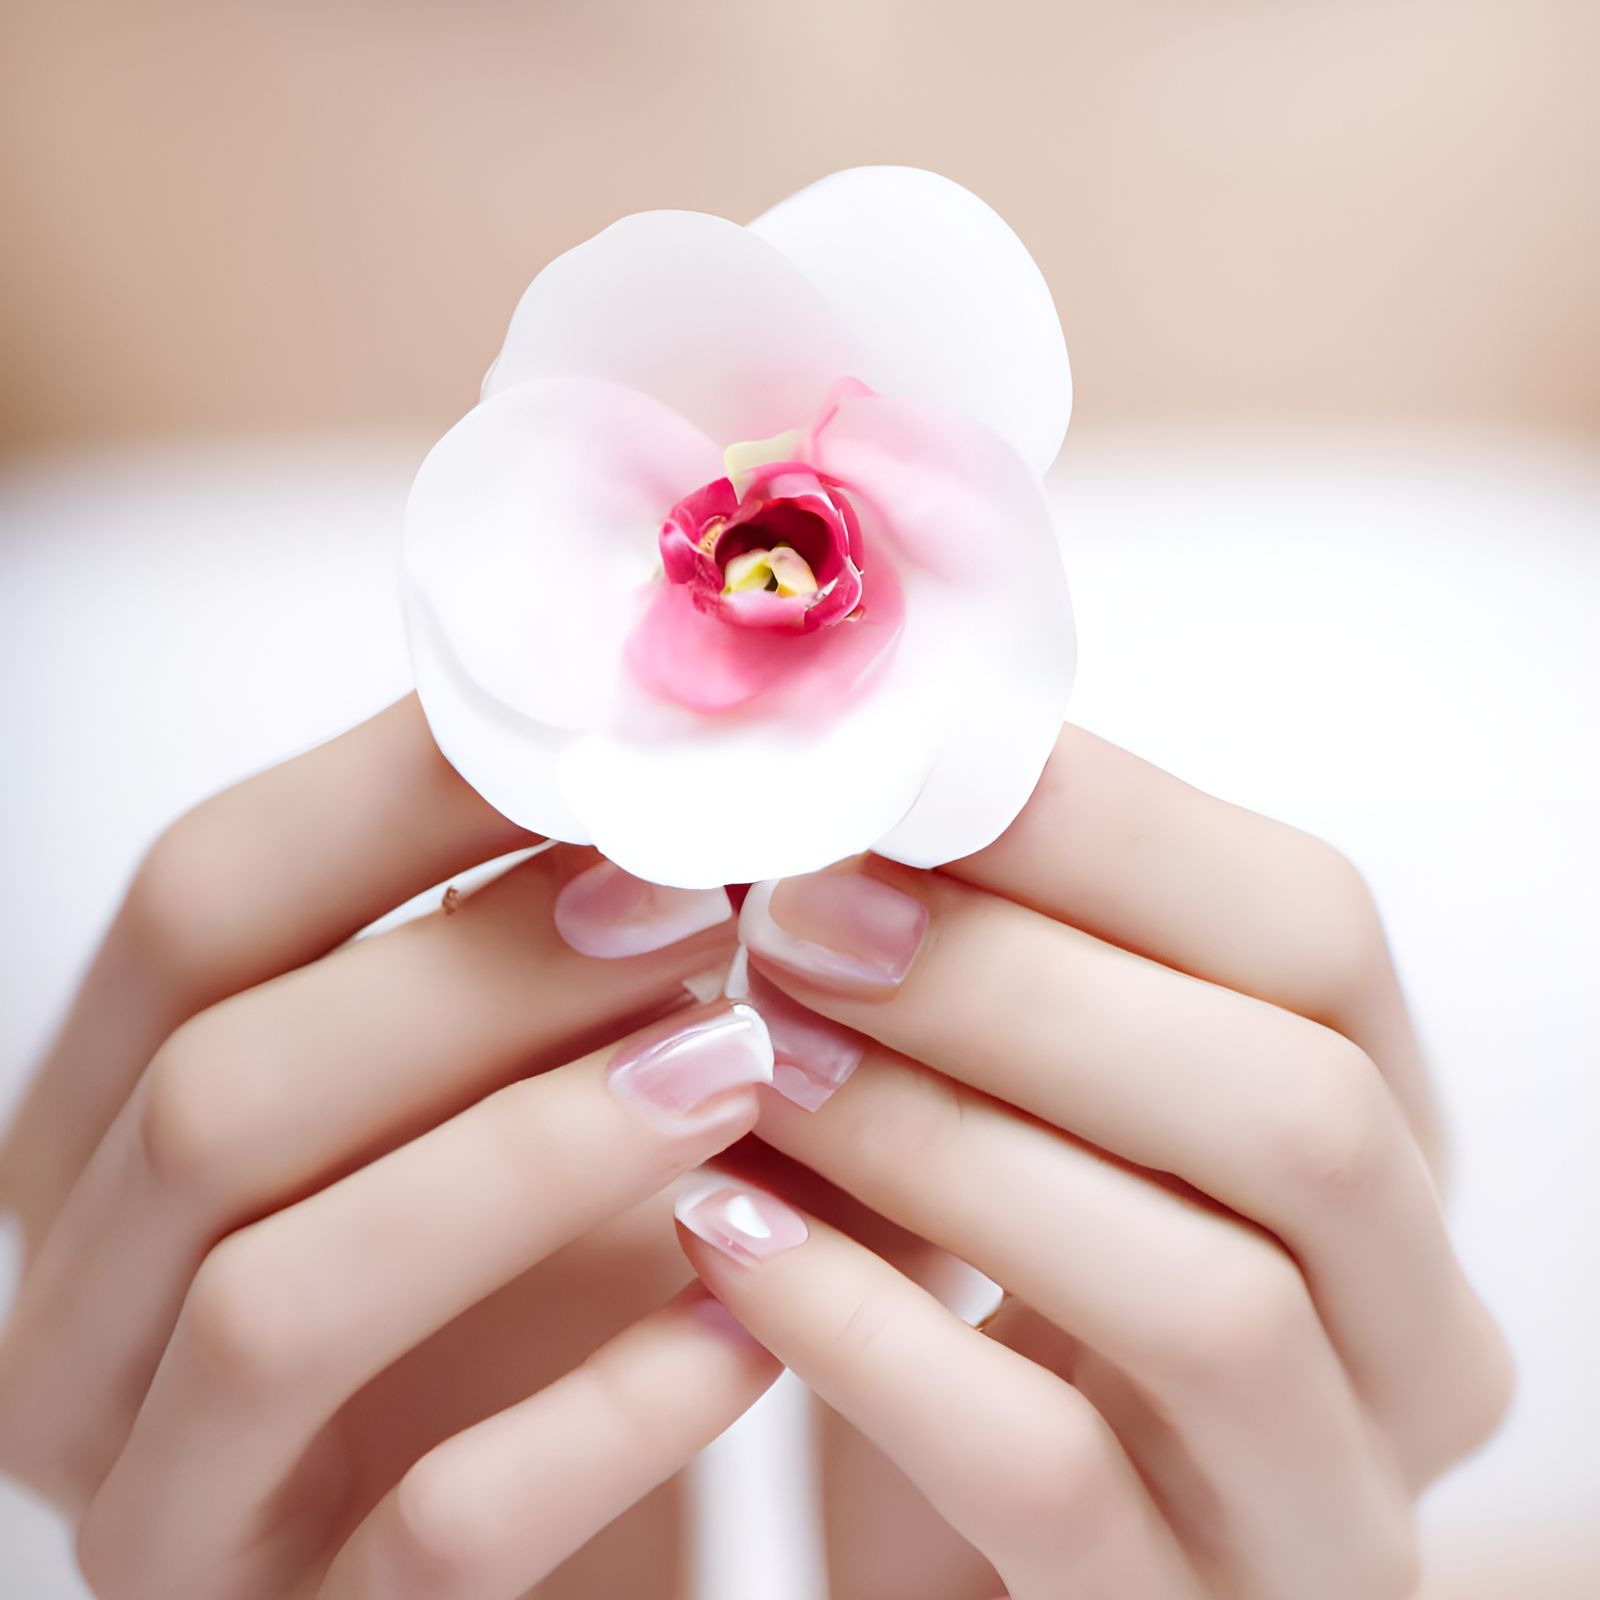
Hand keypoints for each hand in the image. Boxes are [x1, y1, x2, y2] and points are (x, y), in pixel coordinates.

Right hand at [0, 699, 777, 1599]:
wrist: (550, 1538)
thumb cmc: (538, 1281)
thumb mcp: (511, 1091)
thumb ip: (546, 957)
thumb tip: (674, 774)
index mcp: (108, 1132)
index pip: (199, 904)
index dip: (398, 797)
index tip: (602, 750)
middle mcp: (85, 1316)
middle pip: (220, 1088)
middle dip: (474, 972)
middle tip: (692, 902)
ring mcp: (174, 1501)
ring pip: (280, 1299)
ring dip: (530, 1157)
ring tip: (738, 1060)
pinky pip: (440, 1528)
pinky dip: (612, 1406)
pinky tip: (748, 1313)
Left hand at [678, 726, 1511, 1599]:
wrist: (974, 1573)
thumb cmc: (992, 1309)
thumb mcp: (1022, 1120)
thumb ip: (983, 973)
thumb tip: (845, 797)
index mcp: (1387, 1144)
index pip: (1317, 935)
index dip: (1104, 831)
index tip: (892, 777)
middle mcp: (1412, 1327)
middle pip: (1295, 1108)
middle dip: (1022, 986)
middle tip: (804, 922)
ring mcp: (1326, 1507)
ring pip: (1203, 1295)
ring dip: (944, 1145)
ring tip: (757, 1060)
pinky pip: (1051, 1479)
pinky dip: (871, 1334)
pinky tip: (726, 1234)